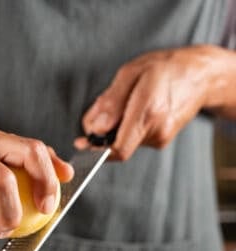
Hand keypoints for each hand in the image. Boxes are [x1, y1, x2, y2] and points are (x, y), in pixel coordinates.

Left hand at [75, 45, 225, 159]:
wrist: (200, 76)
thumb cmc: (164, 68)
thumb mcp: (130, 73)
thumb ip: (110, 102)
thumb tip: (95, 129)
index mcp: (148, 112)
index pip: (118, 149)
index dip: (96, 151)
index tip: (82, 143)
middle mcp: (156, 130)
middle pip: (116, 145)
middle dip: (103, 131)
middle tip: (103, 105)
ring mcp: (160, 138)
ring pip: (124, 141)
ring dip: (115, 126)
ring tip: (126, 100)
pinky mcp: (161, 140)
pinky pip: (134, 138)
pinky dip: (126, 126)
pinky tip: (135, 108)